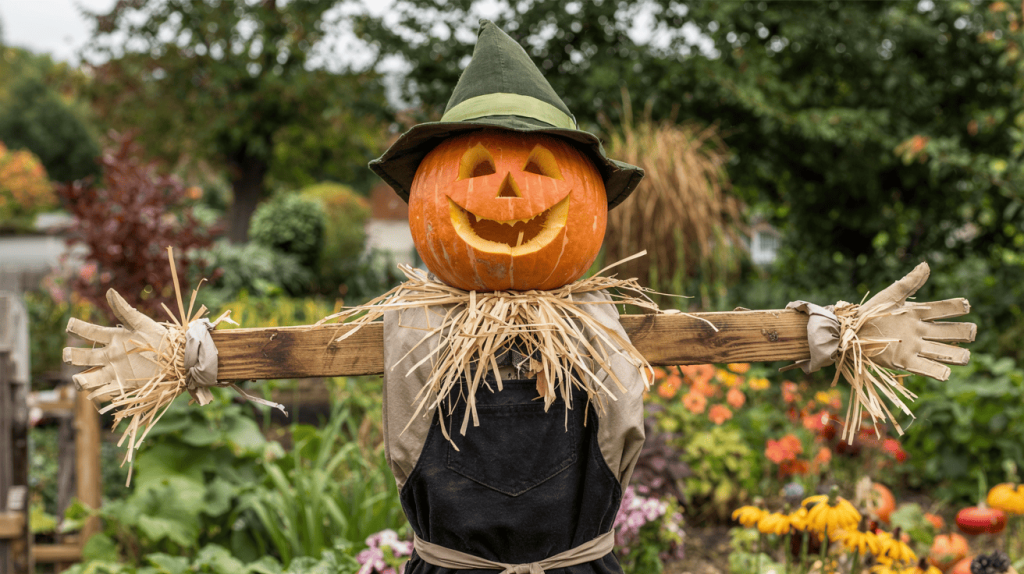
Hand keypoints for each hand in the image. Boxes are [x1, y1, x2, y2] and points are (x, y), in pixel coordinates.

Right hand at [63, 289, 167, 396]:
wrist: (177, 358)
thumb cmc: (160, 338)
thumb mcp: (142, 323)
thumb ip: (124, 310)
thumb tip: (110, 291)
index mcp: (114, 337)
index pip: (90, 332)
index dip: (78, 328)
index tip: (70, 324)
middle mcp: (110, 355)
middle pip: (84, 357)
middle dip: (72, 356)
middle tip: (67, 355)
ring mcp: (115, 371)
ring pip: (90, 377)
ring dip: (81, 379)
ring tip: (78, 380)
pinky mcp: (124, 385)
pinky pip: (106, 391)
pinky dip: (98, 394)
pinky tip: (93, 395)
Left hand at [858, 262, 975, 380]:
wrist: (850, 330)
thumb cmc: (870, 311)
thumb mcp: (891, 295)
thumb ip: (910, 282)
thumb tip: (926, 264)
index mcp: (918, 314)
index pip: (943, 310)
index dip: (955, 307)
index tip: (966, 305)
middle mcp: (920, 332)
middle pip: (948, 333)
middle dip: (962, 333)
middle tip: (972, 332)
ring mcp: (914, 348)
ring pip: (941, 352)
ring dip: (955, 355)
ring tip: (966, 356)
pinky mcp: (904, 361)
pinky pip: (924, 368)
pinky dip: (936, 371)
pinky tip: (947, 374)